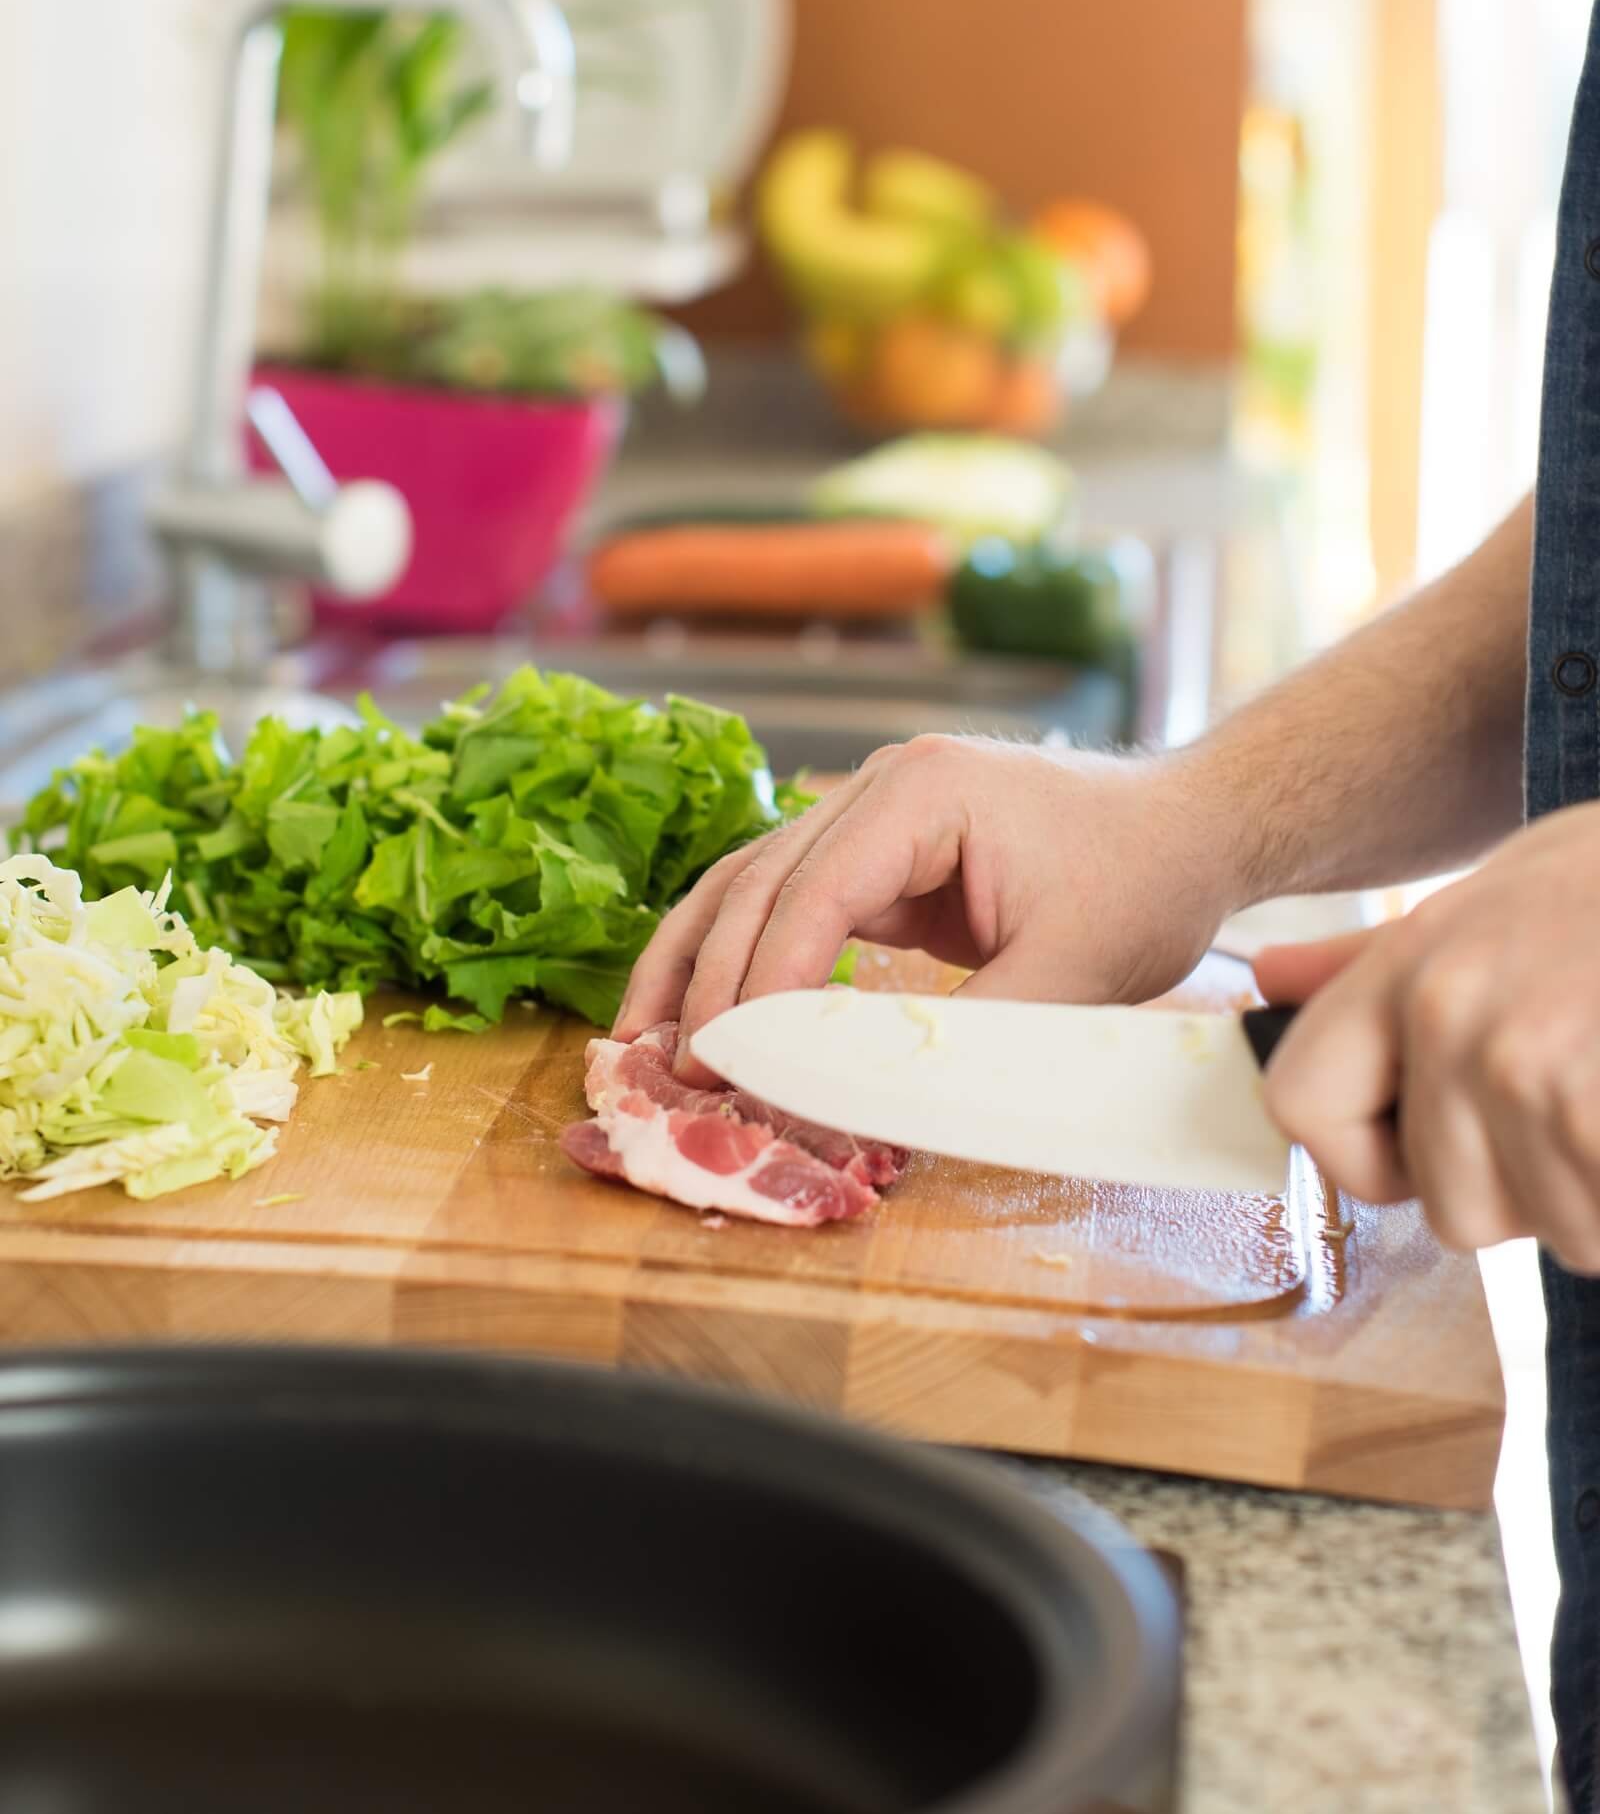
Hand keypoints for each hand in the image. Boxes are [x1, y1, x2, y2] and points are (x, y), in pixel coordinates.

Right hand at [617, 735, 1242, 1080]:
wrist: (1190, 830)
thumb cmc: (1144, 883)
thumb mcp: (1072, 972)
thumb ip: (969, 1033)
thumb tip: (866, 1095)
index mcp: (923, 792)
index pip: (813, 891)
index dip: (761, 981)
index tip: (726, 1061)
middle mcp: (881, 788)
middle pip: (761, 881)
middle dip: (710, 978)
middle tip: (672, 1070)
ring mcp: (874, 813)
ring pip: (754, 883)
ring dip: (698, 960)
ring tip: (640, 1037)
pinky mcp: (881, 852)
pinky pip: (793, 900)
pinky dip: (746, 955)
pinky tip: (707, 1010)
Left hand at [1255, 802, 1599, 1267]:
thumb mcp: (1498, 894)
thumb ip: (1377, 960)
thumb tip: (1268, 977)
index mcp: (1411, 963)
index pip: (1301, 1104)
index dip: (1367, 1156)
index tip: (1435, 1147)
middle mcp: (1452, 1014)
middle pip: (1450, 1210)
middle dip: (1535, 1193)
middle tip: (1595, 1104)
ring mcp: (1533, 1066)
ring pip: (1563, 1235)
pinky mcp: (1598, 1113)